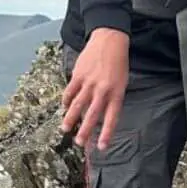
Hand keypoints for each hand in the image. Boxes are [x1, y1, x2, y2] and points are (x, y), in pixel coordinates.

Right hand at [61, 27, 129, 151]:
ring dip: (70, 118)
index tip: (102, 147)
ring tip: (65, 129)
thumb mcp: (121, 83)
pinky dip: (67, 100)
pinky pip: (70, 91)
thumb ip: (111, 99)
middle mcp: (103, 90)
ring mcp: (89, 82)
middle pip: (92, 114)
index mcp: (116, 93)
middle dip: (85, 130)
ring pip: (78, 105)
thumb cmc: (117, 63)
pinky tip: (65, 107)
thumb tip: (99, 115)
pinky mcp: (78, 74)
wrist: (109, 40)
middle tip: (80, 143)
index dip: (106, 133)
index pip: (111, 118)